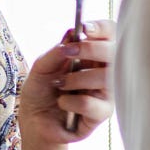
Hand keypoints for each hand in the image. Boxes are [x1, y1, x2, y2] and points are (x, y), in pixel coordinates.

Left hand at [18, 19, 114, 147]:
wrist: (34, 121)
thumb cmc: (41, 92)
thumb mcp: (42, 67)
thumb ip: (57, 51)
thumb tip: (72, 32)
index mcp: (93, 56)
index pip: (110, 36)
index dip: (102, 28)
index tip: (85, 28)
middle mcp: (104, 72)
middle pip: (115, 53)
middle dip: (91, 48)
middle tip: (68, 52)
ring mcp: (106, 93)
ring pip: (106, 78)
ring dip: (77, 78)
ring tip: (59, 85)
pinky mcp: (101, 114)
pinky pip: (92, 103)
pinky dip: (71, 101)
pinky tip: (62, 103)